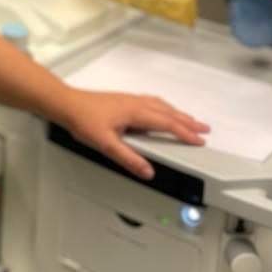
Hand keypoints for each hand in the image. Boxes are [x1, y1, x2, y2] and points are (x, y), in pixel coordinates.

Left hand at [56, 89, 208, 180]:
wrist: (67, 104)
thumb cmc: (83, 120)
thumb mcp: (105, 144)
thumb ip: (128, 158)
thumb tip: (147, 170)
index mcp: (136, 112)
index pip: (167, 124)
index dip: (185, 133)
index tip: (199, 140)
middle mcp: (136, 103)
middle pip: (168, 113)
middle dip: (188, 122)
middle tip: (204, 129)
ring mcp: (130, 100)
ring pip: (161, 106)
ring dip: (177, 114)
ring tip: (189, 121)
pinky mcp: (124, 101)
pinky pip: (152, 103)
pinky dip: (164, 108)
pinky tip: (161, 111)